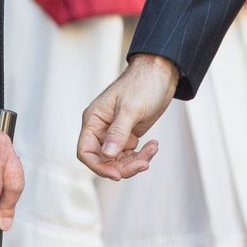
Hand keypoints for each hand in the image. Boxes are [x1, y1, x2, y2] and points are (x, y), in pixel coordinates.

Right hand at [76, 53, 178, 181]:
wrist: (160, 73)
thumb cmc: (143, 83)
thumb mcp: (130, 108)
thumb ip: (118, 132)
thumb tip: (106, 155)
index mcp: (94, 119)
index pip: (86, 151)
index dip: (98, 166)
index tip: (117, 174)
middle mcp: (101, 128)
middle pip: (104, 160)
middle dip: (123, 166)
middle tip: (144, 164)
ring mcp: (115, 133)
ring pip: (118, 160)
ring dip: (136, 161)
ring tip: (153, 149)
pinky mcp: (128, 134)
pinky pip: (130, 155)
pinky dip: (142, 154)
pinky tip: (153, 146)